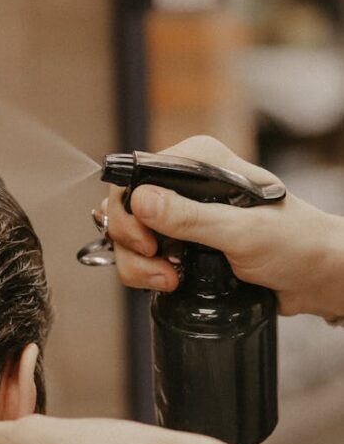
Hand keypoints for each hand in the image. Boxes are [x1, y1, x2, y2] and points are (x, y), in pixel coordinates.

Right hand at [106, 135, 343, 319]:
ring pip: (129, 235)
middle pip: (126, 206)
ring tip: (171, 278)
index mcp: (201, 161)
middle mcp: (187, 184)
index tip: (146, 239)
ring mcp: (182, 215)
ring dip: (139, 264)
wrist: (317, 276)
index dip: (130, 209)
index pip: (138, 174)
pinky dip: (147, 273)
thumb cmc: (297, 244)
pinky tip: (172, 281)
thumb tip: (141, 199)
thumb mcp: (242, 233)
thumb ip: (191, 218)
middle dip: (133, 243)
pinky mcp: (182, 242)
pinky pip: (143, 255)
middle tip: (159, 263)